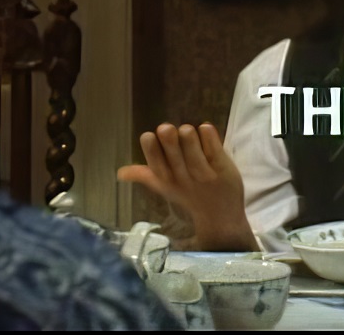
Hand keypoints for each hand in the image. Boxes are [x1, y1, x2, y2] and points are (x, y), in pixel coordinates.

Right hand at [117, 122, 257, 250]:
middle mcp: (184, 177)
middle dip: (169, 140)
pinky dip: (210, 137)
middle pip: (174, 157)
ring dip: (189, 137)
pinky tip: (206, 128)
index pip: (156, 165)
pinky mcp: (223, 169)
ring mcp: (204, 174)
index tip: (148, 135)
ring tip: (187, 129)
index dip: (151, 150)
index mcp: (167, 180)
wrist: (220, 215)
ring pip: (194, 153)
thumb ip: (145, 176)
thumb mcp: (166, 187)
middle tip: (166, 128)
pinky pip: (215, 150)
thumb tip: (120, 172)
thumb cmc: (190, 194)